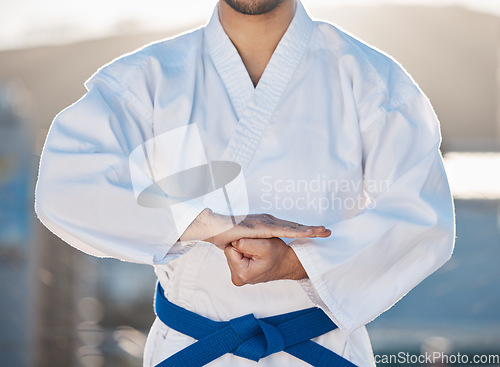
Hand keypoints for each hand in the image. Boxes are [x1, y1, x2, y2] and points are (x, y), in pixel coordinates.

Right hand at [181, 209, 330, 249]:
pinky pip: (282, 230)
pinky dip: (297, 231)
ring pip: (292, 226)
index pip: (287, 227)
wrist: (212, 226)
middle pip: (294, 225)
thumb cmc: (224, 233)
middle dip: (312, 229)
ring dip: (308, 229)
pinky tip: (308, 232)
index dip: (302, 230)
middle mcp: (267, 220)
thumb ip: (249, 244)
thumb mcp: (241, 241)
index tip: (317, 233)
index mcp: (265, 224)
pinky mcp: (261, 226)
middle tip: (328, 232)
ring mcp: (265, 222)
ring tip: (324, 232)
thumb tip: (250, 249)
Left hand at [224, 237, 306, 285]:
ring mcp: (238, 277)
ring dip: (244, 250)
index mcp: (241, 273)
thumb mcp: (264, 245)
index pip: (229, 249)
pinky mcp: (240, 274)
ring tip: (257, 254)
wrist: (287, 263)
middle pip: (230, 252)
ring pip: (233, 254)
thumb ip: (244, 243)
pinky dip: (245, 254)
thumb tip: (231, 241)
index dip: (242, 243)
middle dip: (242, 248)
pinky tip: (255, 257)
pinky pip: (236, 258)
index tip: (254, 247)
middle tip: (256, 250)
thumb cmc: (278, 254)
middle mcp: (237, 278)